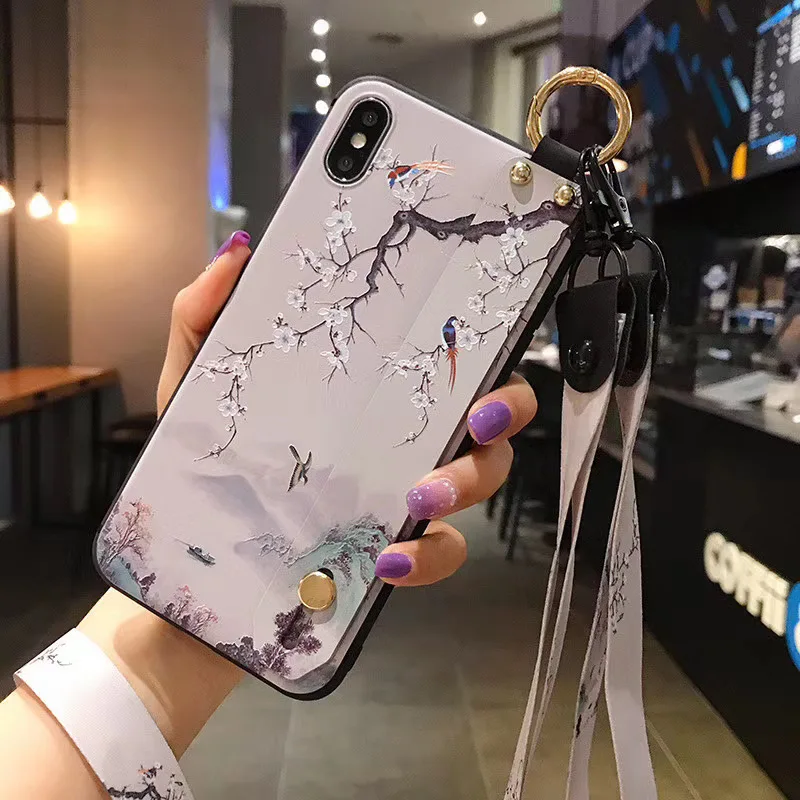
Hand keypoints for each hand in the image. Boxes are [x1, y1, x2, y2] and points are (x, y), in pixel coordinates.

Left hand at [158, 232, 538, 588]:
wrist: (193, 550)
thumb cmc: (207, 456)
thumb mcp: (197, 385)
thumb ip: (205, 318)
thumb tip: (237, 253)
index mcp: (376, 388)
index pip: (451, 357)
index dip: (484, 349)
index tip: (473, 351)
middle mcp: (408, 435)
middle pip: (491, 416)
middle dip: (503, 414)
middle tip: (475, 423)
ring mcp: (410, 495)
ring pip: (484, 480)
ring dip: (470, 482)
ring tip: (420, 499)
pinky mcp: (399, 552)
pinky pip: (444, 553)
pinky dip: (430, 557)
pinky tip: (391, 559)